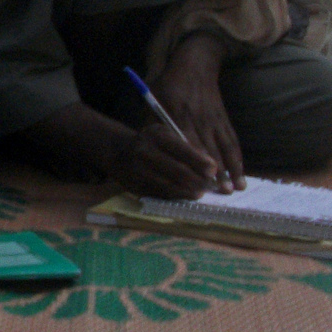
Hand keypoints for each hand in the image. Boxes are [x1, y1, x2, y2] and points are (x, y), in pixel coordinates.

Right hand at [104, 125, 221, 199]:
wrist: (117, 150)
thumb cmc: (150, 142)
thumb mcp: (165, 135)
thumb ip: (185, 146)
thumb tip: (209, 165)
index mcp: (156, 136)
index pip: (184, 151)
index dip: (201, 163)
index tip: (213, 171)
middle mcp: (146, 152)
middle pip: (179, 172)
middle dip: (198, 181)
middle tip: (209, 186)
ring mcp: (139, 171)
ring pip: (171, 187)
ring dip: (188, 192)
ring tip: (198, 193)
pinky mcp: (136, 187)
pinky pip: (161, 195)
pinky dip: (175, 196)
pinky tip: (183, 195)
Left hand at [151, 33, 243, 190]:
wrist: (194, 65)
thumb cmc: (168, 86)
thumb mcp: (154, 100)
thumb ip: (152, 123)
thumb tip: (148, 149)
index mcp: (177, 114)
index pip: (186, 142)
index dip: (192, 161)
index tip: (196, 180)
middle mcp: (198, 118)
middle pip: (207, 149)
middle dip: (214, 172)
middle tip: (219, 193)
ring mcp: (213, 119)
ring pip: (224, 147)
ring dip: (230, 169)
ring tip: (234, 189)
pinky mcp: (224, 119)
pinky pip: (232, 141)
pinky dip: (238, 159)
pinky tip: (241, 175)